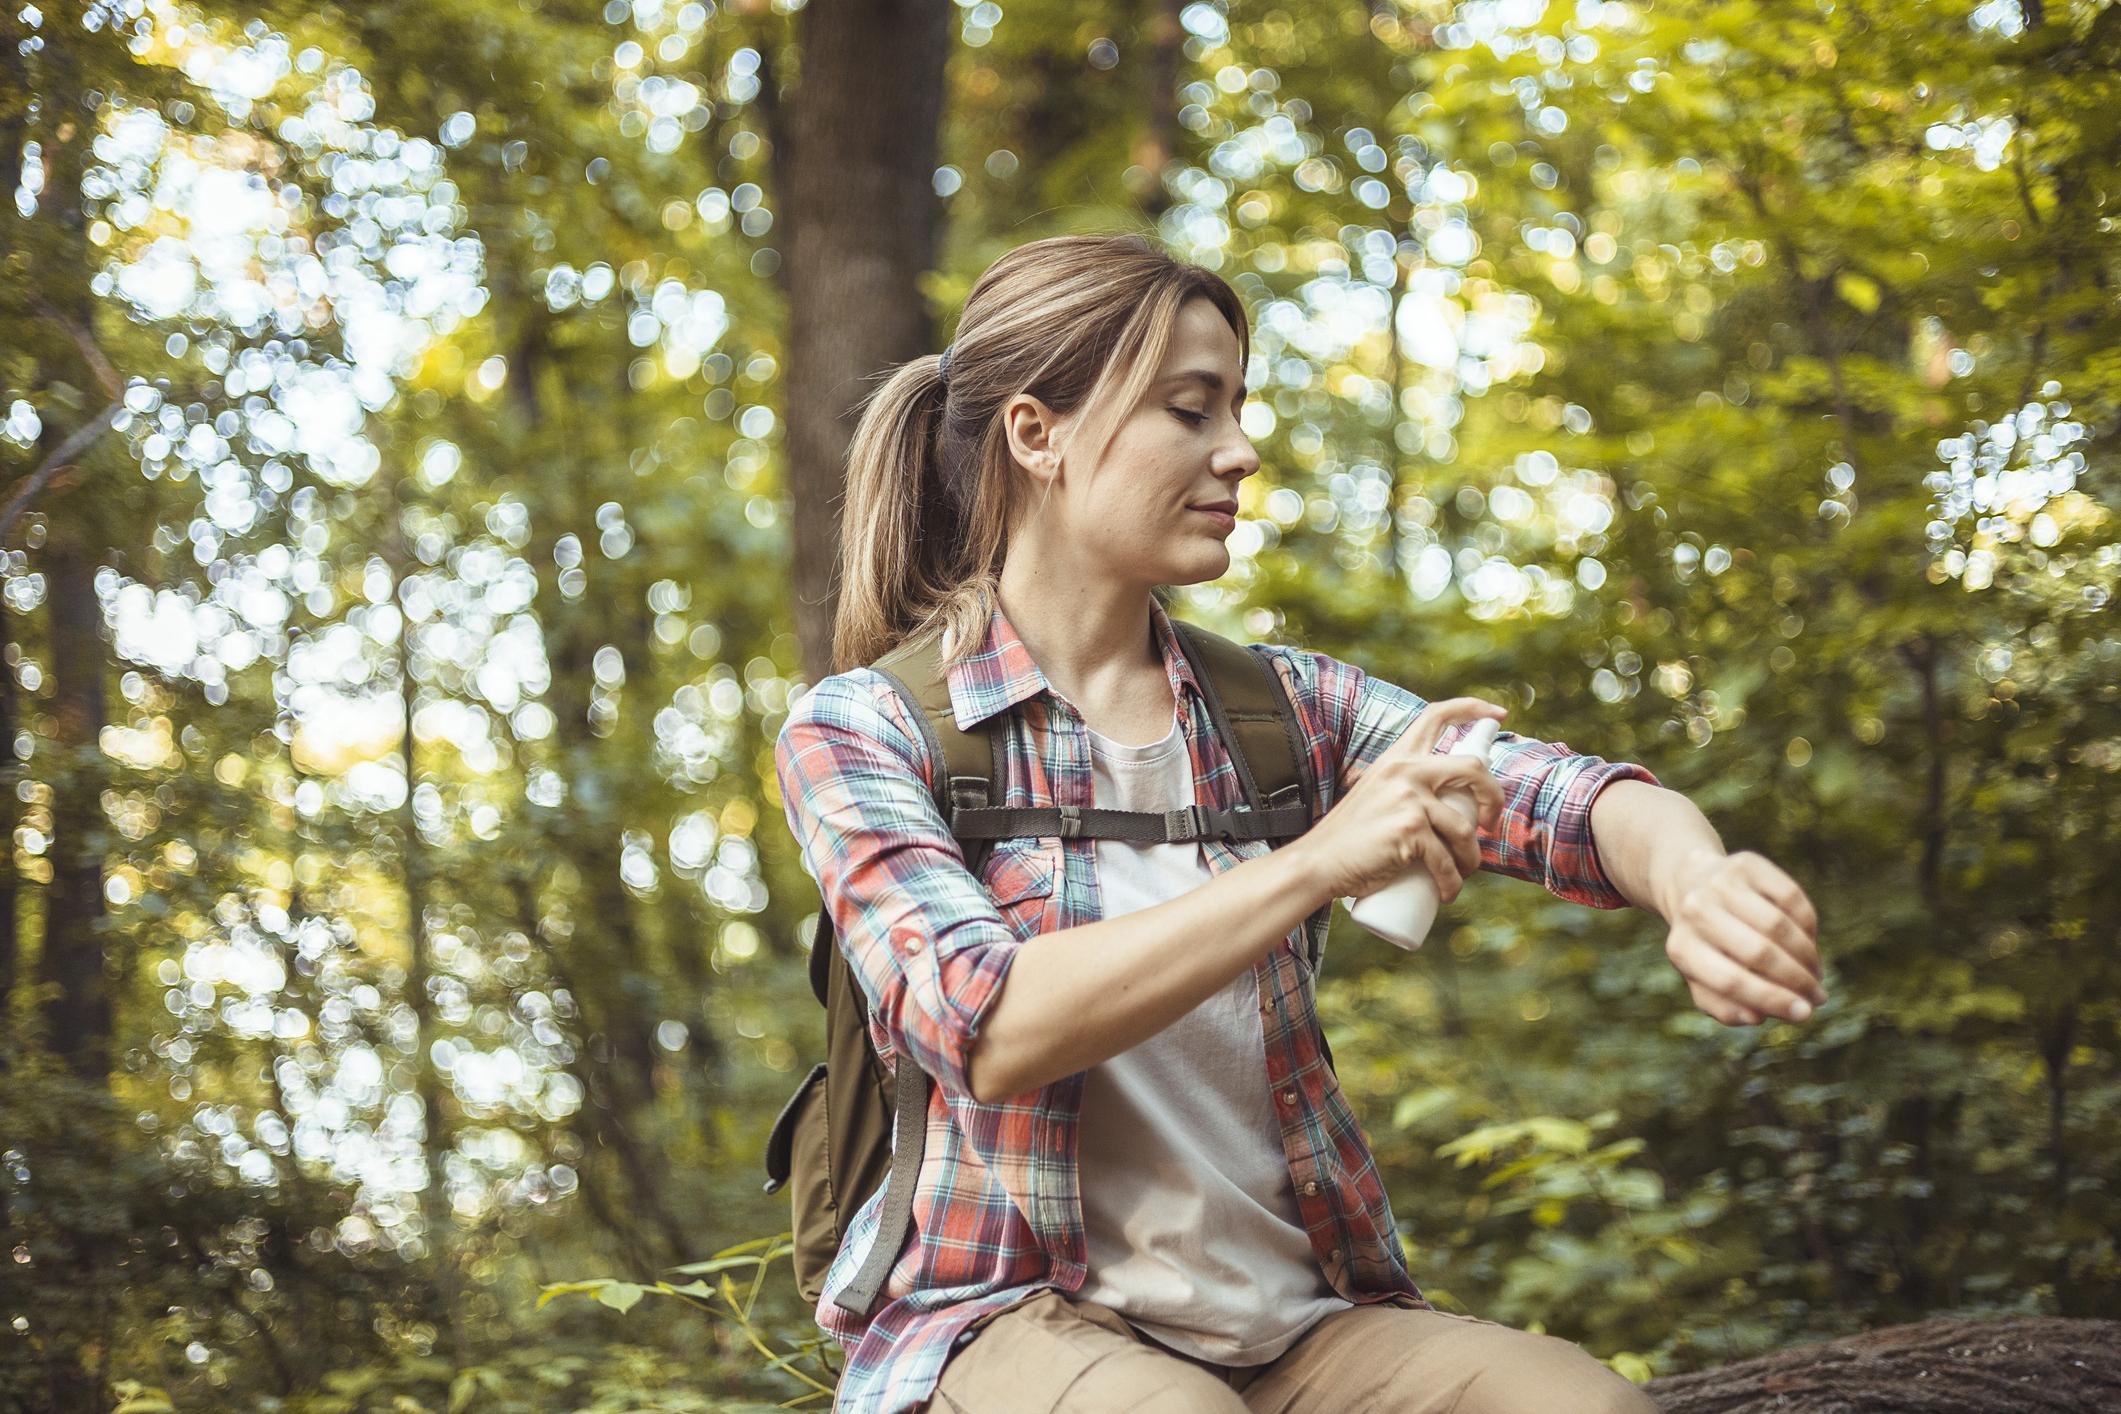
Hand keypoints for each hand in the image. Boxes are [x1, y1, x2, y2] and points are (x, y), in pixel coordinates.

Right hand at [1293, 697, 1508, 905]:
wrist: (1318, 862)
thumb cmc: (1350, 837)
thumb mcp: (1377, 794)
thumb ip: (1404, 788)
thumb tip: (1448, 803)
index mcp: (1397, 757)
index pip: (1436, 715)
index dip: (1472, 708)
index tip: (1498, 714)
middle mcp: (1405, 770)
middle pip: (1473, 768)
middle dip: (1495, 797)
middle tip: (1489, 823)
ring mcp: (1409, 799)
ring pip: (1465, 828)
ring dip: (1472, 858)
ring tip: (1461, 872)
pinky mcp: (1410, 829)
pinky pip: (1447, 860)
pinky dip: (1451, 883)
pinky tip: (1446, 893)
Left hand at [1663, 850, 1826, 1025]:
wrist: (1690, 885)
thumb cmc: (1705, 945)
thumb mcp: (1703, 979)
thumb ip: (1724, 1007)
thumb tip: (1757, 1016)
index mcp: (1681, 948)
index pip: (1729, 981)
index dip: (1772, 1000)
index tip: (1804, 1014)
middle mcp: (1696, 912)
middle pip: (1758, 953)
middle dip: (1796, 980)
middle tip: (1818, 997)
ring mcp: (1721, 883)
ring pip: (1779, 925)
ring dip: (1807, 956)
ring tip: (1816, 974)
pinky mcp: (1746, 863)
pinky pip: (1792, 897)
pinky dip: (1808, 926)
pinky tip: (1809, 943)